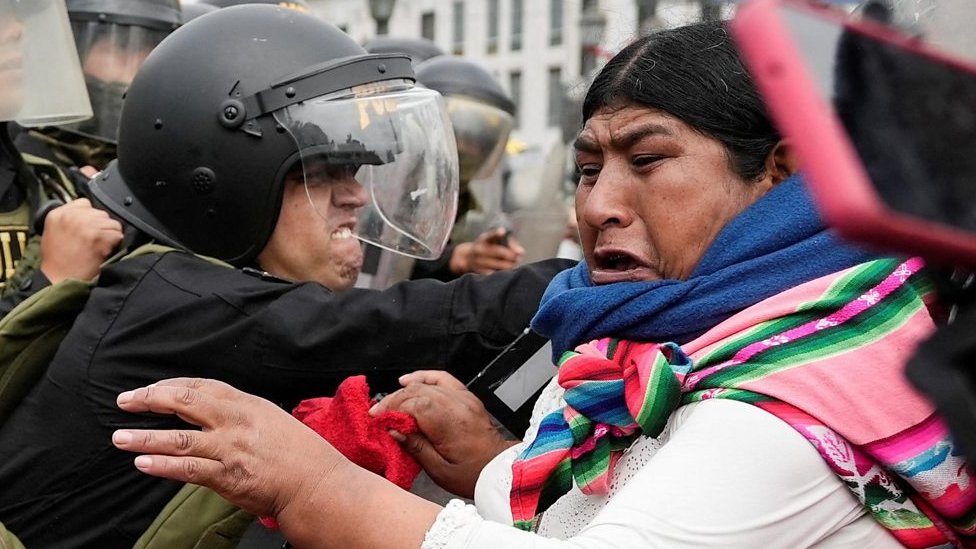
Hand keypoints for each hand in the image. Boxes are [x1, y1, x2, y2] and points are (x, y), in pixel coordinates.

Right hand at [39, 198, 123, 282]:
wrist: (59, 281)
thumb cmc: (58, 261)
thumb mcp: (55, 232)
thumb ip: (71, 218)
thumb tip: (91, 213)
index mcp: (58, 213)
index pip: (85, 203)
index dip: (91, 216)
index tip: (89, 229)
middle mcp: (72, 216)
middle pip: (101, 213)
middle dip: (101, 226)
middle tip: (93, 242)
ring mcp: (86, 224)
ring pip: (113, 223)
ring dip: (110, 235)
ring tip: (98, 248)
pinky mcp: (99, 236)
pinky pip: (118, 234)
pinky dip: (115, 244)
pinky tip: (103, 252)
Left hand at [112, 378, 347, 520]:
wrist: (316, 483)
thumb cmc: (299, 454)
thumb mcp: (271, 419)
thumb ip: (241, 413)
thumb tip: (212, 411)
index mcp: (246, 404)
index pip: (200, 386)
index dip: (170, 385)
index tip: (150, 389)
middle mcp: (236, 422)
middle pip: (184, 402)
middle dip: (150, 400)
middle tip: (126, 401)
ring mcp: (231, 449)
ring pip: (178, 439)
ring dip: (145, 438)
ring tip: (120, 438)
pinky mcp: (228, 477)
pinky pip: (189, 469)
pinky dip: (163, 466)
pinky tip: (143, 464)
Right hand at [370, 371, 517, 497]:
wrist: (499, 469)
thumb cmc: (472, 473)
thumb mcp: (438, 470)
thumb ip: (415, 447)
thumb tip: (395, 431)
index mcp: (449, 423)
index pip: (413, 404)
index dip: (392, 409)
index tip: (378, 419)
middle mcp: (457, 405)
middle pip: (417, 391)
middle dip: (394, 400)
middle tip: (380, 414)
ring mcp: (463, 398)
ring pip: (427, 383)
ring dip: (405, 390)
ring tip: (390, 401)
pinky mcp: (466, 397)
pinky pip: (442, 379)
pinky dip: (424, 377)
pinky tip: (410, 380)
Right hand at [449, 227, 525, 275]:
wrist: (468, 257)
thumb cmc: (489, 246)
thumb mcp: (496, 240)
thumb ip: (511, 243)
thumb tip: (522, 253)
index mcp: (484, 239)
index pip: (491, 235)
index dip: (497, 233)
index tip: (502, 231)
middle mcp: (479, 249)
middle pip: (498, 252)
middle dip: (511, 255)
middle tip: (518, 257)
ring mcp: (479, 261)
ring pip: (499, 265)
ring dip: (510, 264)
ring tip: (514, 263)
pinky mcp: (480, 272)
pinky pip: (497, 273)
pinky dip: (504, 272)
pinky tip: (506, 270)